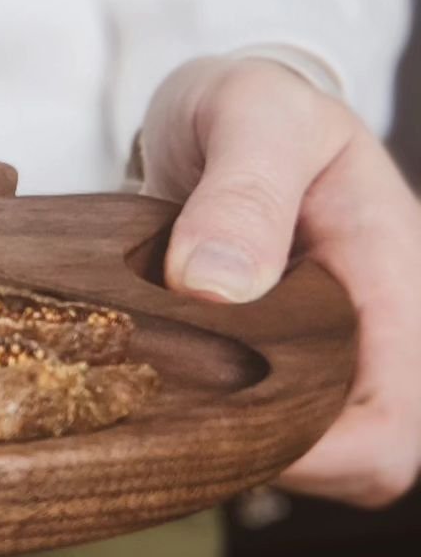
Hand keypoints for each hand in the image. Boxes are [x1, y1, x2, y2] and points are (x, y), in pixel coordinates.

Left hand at [141, 55, 420, 507]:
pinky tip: (167, 370)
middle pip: (357, 454)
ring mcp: (334, 343)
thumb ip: (243, 193)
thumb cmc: (250, 102)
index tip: (220, 422)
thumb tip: (213, 286)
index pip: (392, 423)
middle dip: (269, 447)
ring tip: (164, 379)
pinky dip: (219, 406)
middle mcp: (376, 326)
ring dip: (238, 428)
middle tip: (172, 399)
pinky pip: (271, 412)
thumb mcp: (251, 115)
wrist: (224, 103)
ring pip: (311, 442)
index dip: (318, 451)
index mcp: (393, 275)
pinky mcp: (288, 349)